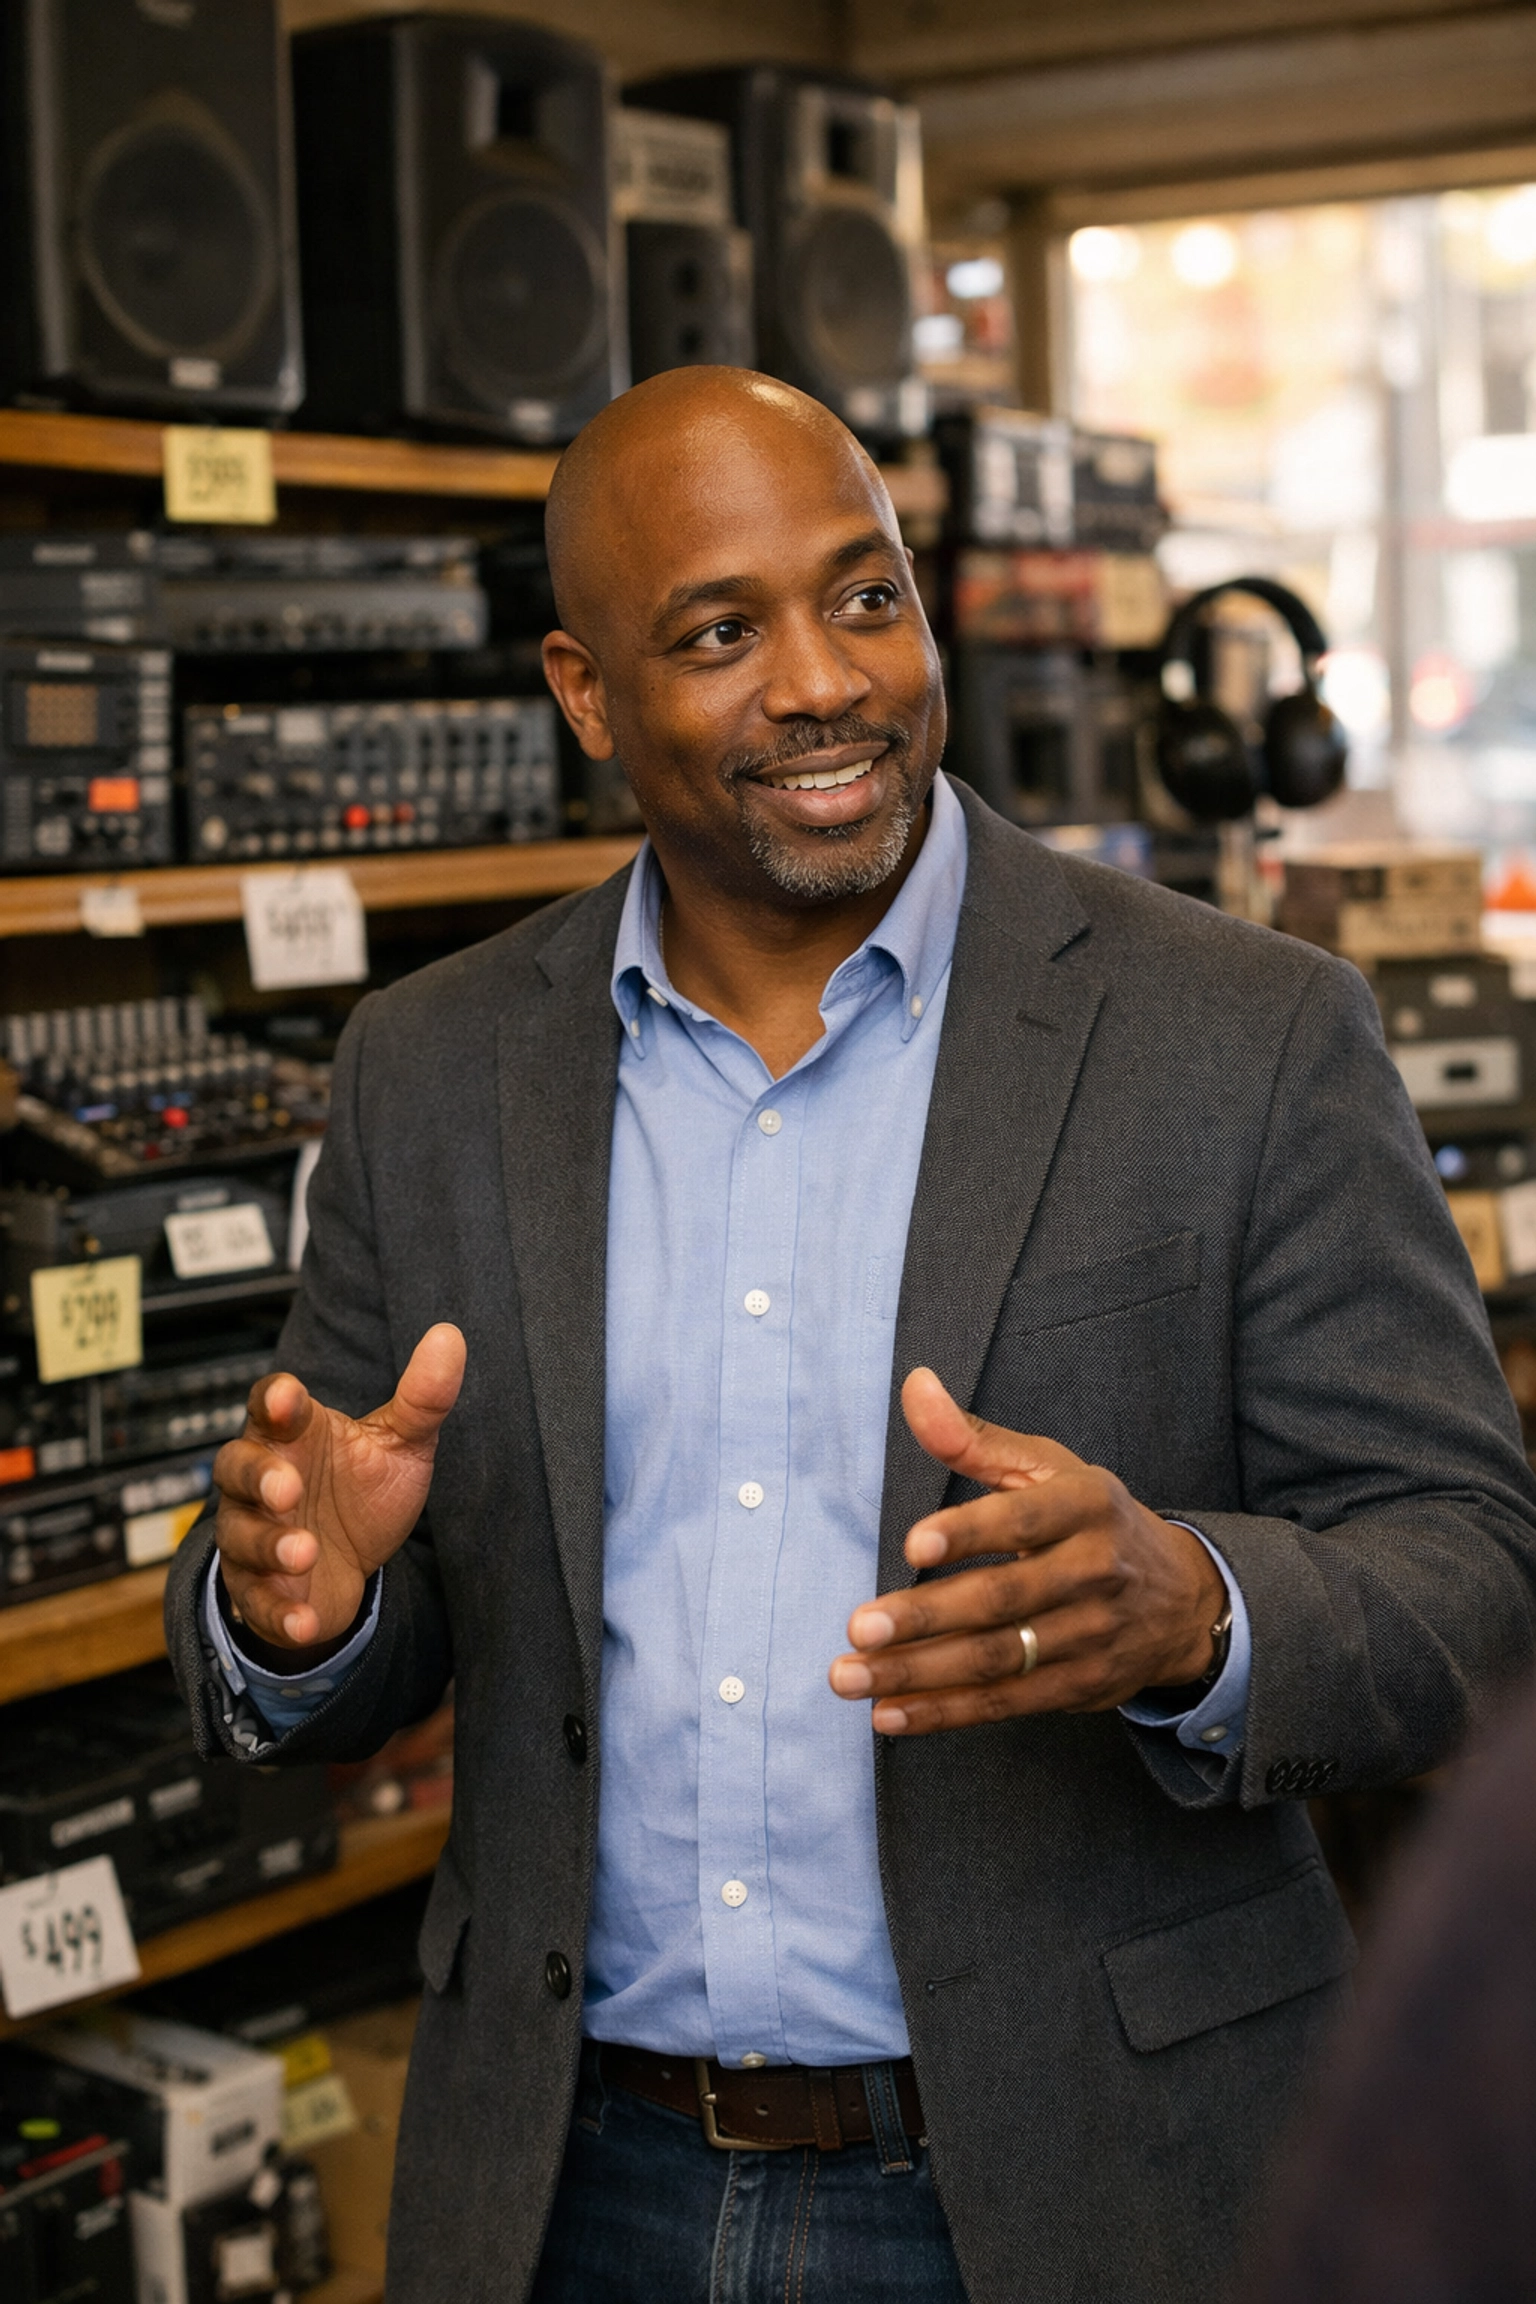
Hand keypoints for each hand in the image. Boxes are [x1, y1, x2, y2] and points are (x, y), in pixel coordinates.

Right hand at [211, 1324, 465, 1653]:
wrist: (349, 1567)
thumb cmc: (362, 1492)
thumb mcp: (399, 1444)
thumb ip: (422, 1397)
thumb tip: (449, 1335)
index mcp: (292, 1434)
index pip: (269, 1406)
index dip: (275, 1401)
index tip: (288, 1398)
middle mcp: (261, 1482)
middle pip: (237, 1467)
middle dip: (259, 1477)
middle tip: (290, 1488)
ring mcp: (253, 1536)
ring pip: (241, 1536)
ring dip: (269, 1546)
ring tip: (304, 1552)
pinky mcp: (257, 1591)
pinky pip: (255, 1602)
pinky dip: (278, 1612)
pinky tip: (304, 1619)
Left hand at [828, 1367, 1225, 1735]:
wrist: (1183, 1601)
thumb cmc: (1092, 1522)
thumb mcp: (1048, 1469)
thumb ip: (974, 1438)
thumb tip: (915, 1385)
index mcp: (1085, 1506)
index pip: (1022, 1521)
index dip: (969, 1533)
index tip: (911, 1543)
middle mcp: (1094, 1572)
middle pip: (1001, 1600)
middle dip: (925, 1617)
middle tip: (860, 1627)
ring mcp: (1090, 1636)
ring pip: (996, 1659)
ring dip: (917, 1673)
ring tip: (850, 1676)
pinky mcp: (1081, 1687)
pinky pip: (1005, 1704)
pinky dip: (944, 1712)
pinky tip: (888, 1713)